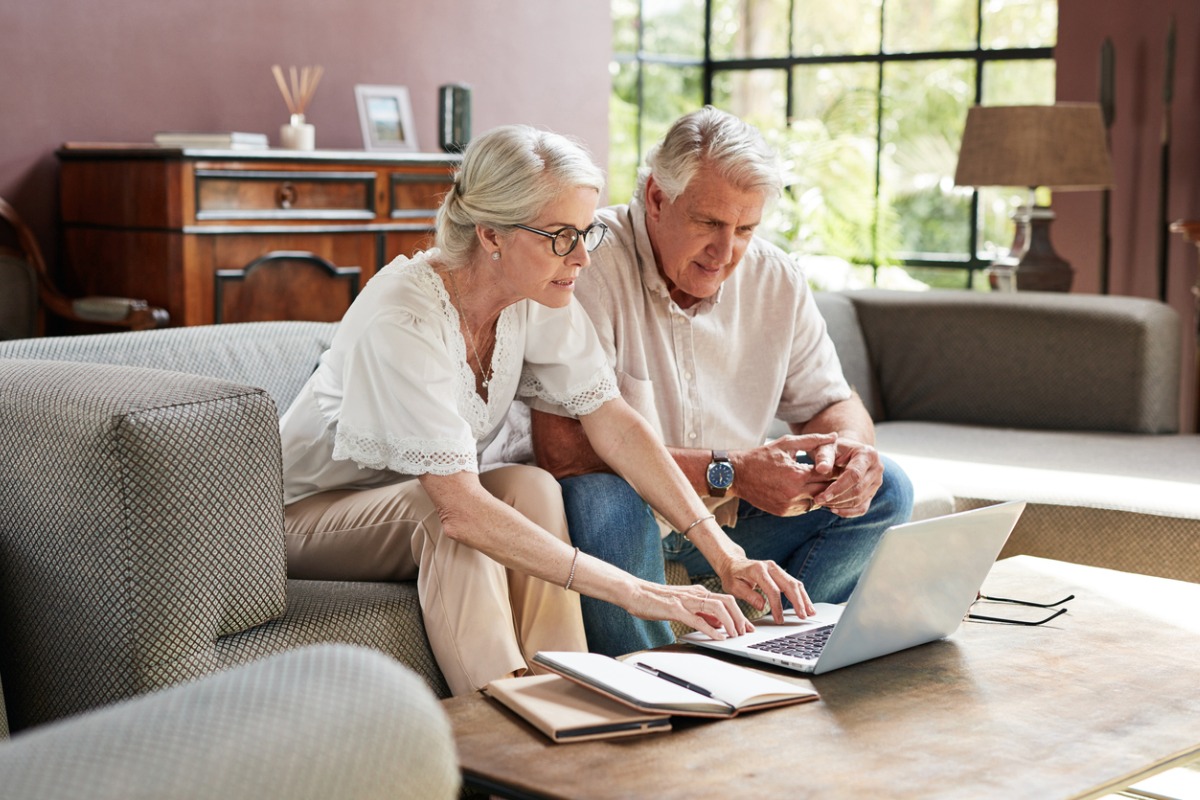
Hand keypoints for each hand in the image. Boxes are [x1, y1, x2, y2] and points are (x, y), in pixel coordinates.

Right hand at [626, 582, 754, 640]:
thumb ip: (701, 613)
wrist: (635, 592)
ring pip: (718, 608)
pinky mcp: (677, 609)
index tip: (749, 628)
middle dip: (740, 618)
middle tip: (744, 633)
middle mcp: (696, 593)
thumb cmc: (657, 600)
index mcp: (699, 592)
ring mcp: (687, 600)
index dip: (741, 615)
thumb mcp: (684, 605)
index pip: (727, 601)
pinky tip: (718, 638)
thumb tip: (719, 624)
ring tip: (734, 636)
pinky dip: (712, 630)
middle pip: (728, 602)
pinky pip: (699, 619)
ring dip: (730, 623)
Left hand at [717, 556, 815, 624]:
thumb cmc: (732, 576)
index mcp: (758, 570)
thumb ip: (748, 596)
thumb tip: (763, 606)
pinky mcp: (780, 573)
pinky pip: (793, 583)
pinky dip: (801, 594)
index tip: (779, 619)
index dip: (777, 606)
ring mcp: (776, 568)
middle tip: (803, 616)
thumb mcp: (733, 587)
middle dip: (798, 601)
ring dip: (804, 598)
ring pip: (794, 583)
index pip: (773, 590)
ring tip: (811, 612)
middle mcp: (770, 567)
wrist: (732, 563)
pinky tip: (806, 604)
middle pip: (789, 584)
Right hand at [730, 433, 837, 516]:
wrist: (737, 475)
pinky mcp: (783, 512)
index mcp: (797, 475)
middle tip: (837, 476)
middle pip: (825, 490)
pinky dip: (809, 500)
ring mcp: (789, 505)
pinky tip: (808, 491)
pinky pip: (805, 509)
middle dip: (832, 483)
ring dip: (821, 493)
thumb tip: (834, 436)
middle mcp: (795, 493)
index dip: (836, 469)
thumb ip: (812, 440)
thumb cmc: (762, 456)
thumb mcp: (786, 443)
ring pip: (817, 502)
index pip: (828, 474)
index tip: (840, 465)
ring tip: (824, 483)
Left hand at [808, 437, 883, 517]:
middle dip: (836, 498)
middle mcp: (877, 468)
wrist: (845, 451)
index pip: (854, 475)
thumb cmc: (833, 448)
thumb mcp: (826, 447)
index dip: (837, 488)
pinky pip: (862, 508)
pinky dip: (848, 512)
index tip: (821, 496)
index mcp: (868, 454)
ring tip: (823, 502)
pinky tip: (833, 509)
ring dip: (839, 505)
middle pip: (858, 490)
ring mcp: (877, 481)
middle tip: (818, 500)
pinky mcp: (873, 492)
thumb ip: (823, 456)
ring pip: (859, 500)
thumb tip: (822, 469)